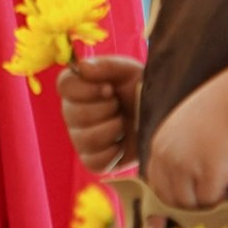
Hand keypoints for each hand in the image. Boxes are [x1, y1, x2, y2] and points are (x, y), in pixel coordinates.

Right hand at [58, 54, 143, 172]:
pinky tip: (123, 143)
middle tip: (120, 106)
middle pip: (72, 114)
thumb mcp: (129, 71)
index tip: (110, 89)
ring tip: (124, 124)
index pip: (64, 86)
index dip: (86, 88)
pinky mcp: (94, 160)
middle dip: (105, 109)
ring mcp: (81, 138)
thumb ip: (106, 66)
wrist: (163, 116)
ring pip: (84, 139)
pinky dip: (113, 152)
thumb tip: (82, 68)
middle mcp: (73, 112)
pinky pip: (94, 162)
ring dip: (111, 130)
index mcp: (79, 87)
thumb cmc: (142, 90)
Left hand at [144, 67, 227, 210]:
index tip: (193, 192)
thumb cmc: (221, 110)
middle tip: (211, 188)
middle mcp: (166, 156)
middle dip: (190, 200)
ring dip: (207, 197)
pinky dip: (223, 194)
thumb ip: (178, 152)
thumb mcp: (186, 128)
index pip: (155, 183)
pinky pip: (211, 200)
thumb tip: (183, 184)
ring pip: (190, 204)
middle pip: (169, 198)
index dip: (174, 192)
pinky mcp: (207, 173)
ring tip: (223, 176)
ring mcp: (184, 166)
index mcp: (159, 145)